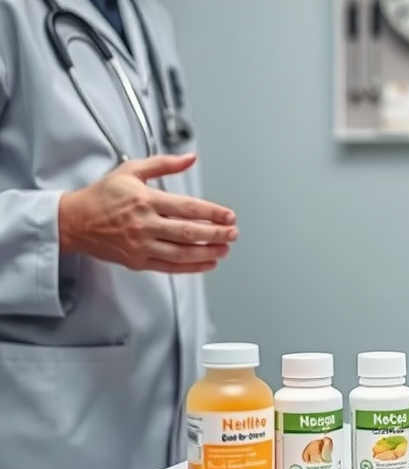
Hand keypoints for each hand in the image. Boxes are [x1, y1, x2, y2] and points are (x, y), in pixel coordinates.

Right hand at [58, 153, 237, 273]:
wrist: (74, 221)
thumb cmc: (101, 196)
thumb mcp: (131, 171)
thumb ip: (164, 164)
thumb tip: (190, 158)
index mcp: (146, 201)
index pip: (188, 208)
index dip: (213, 213)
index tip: (229, 215)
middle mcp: (145, 224)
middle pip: (190, 232)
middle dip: (216, 234)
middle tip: (232, 233)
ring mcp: (141, 245)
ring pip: (182, 253)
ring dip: (208, 252)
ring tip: (224, 249)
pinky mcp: (138, 261)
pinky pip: (170, 267)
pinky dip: (192, 267)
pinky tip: (207, 263)